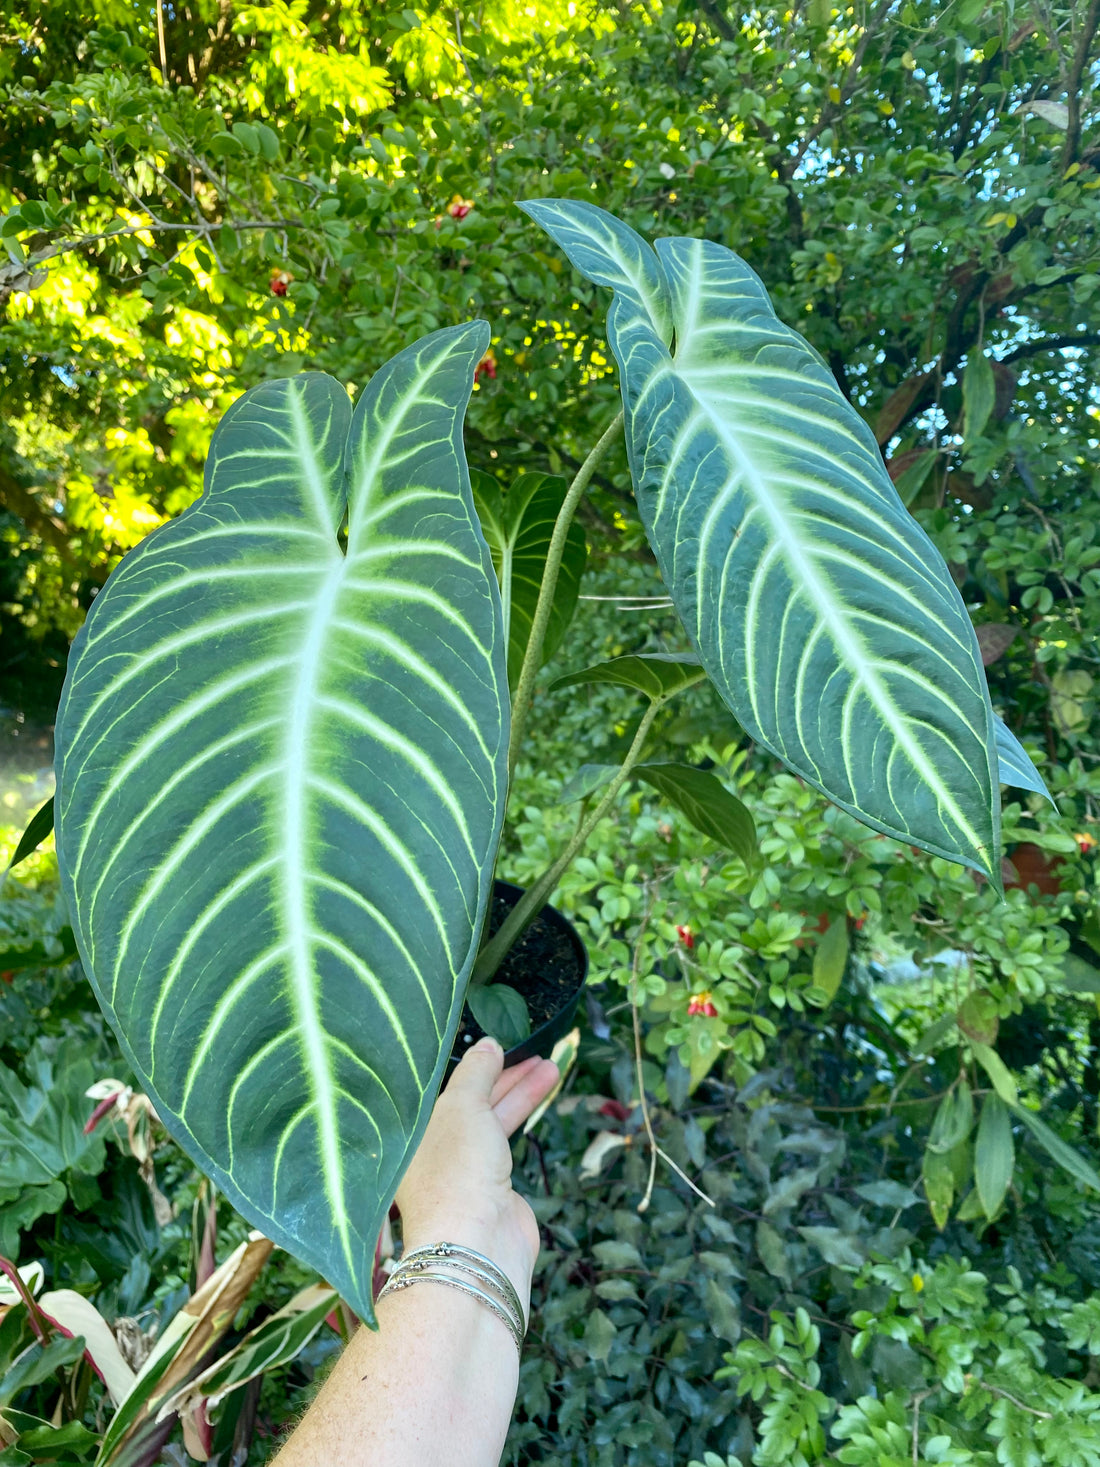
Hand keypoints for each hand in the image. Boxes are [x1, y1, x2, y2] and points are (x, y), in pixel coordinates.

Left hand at [394, 1038, 559, 1313]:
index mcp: (416, 1130)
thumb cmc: (457, 1171)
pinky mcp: (491, 1188)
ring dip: (521, 1094)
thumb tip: (488, 1043)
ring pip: (493, 1120)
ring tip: (551, 1068)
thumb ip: (476, 1072)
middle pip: (473, 1101)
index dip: (474, 1064)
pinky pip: (506, 1144)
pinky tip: (536, 1104)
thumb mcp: (463, 1107)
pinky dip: (522, 1120)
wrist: (478, 1246)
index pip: (445, 1087)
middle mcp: (436, 1148)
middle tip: (537, 1054)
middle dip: (505, 1076)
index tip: (501, 1044)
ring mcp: (465, 1169)